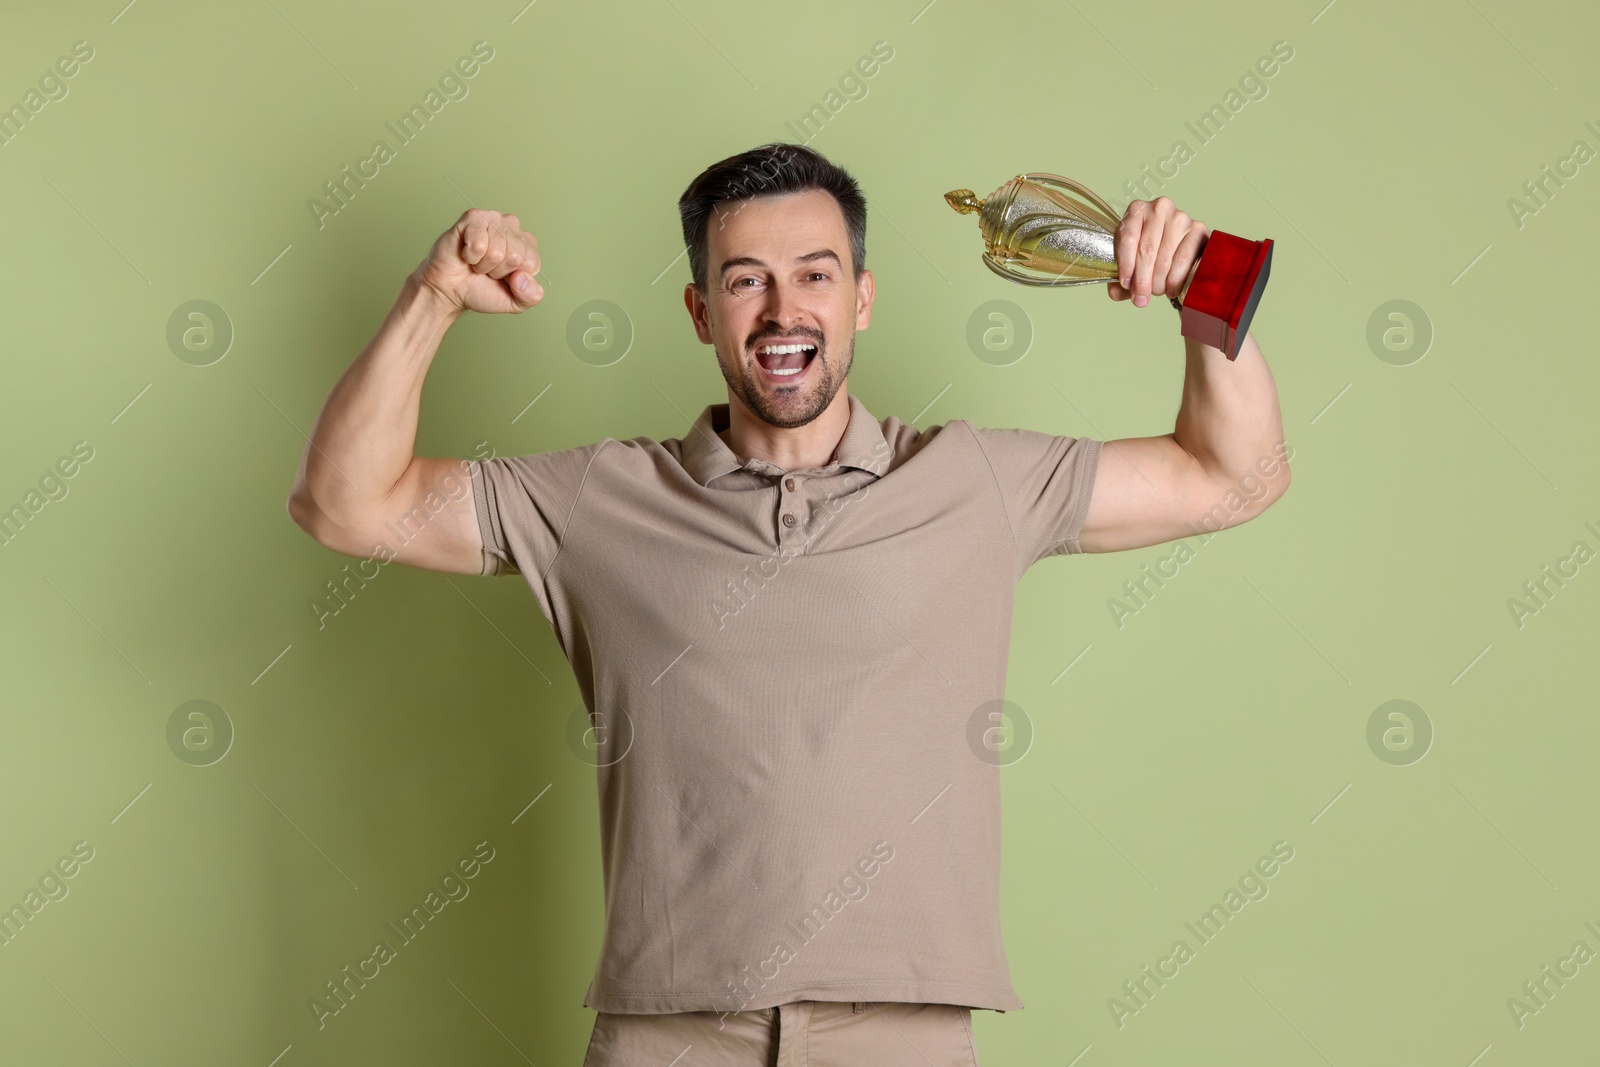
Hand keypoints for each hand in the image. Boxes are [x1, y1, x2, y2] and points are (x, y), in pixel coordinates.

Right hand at [412, 208, 543, 314]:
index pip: (531, 264)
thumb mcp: (515, 302)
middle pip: (515, 257)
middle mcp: (514, 228)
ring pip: (496, 251)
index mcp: (528, 247)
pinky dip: (470, 256)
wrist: (449, 290)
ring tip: (476, 261)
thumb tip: (522, 276)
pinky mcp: (474, 217)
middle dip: (497, 271)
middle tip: (486, 269)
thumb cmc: (481, 290)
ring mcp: (494, 219)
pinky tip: (466, 252)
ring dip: (482, 264)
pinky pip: (479, 244)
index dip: (514, 278)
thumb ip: (531, 296)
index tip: (502, 278)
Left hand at [1107, 196, 1208, 308]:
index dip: (1125, 264)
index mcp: (1136, 210)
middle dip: (1142, 280)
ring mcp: (1181, 217)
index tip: (1125, 284)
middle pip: (1147, 250)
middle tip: (1141, 298)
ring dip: (1159, 282)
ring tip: (1157, 291)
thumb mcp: (1130, 262)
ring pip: (1165, 258)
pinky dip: (1176, 279)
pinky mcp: (1198, 230)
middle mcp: (1159, 208)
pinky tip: (1171, 288)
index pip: (1127, 237)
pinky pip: (1184, 260)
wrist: (1178, 247)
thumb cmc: (1150, 253)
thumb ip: (1119, 279)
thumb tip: (1115, 292)